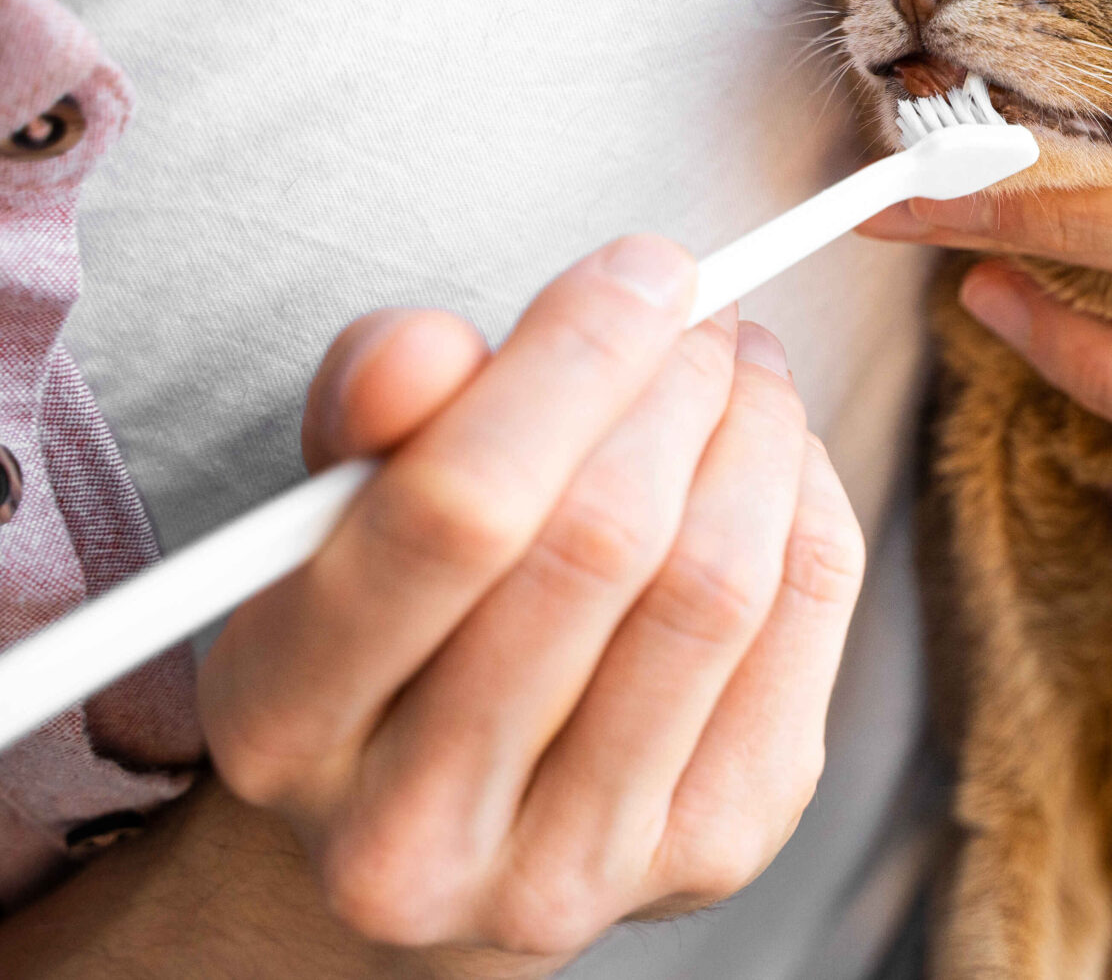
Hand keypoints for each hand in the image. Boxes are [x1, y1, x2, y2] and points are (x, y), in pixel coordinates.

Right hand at [197, 237, 863, 966]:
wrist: (445, 825)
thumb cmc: (396, 626)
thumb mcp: (333, 515)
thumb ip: (369, 416)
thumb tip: (427, 343)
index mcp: (285, 726)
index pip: (457, 510)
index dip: (576, 358)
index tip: (641, 268)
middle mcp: (417, 832)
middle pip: (606, 543)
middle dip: (676, 383)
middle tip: (703, 309)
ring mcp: (576, 863)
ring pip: (721, 585)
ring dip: (758, 432)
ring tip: (745, 366)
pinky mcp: (716, 851)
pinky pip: (804, 624)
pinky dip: (807, 505)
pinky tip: (776, 459)